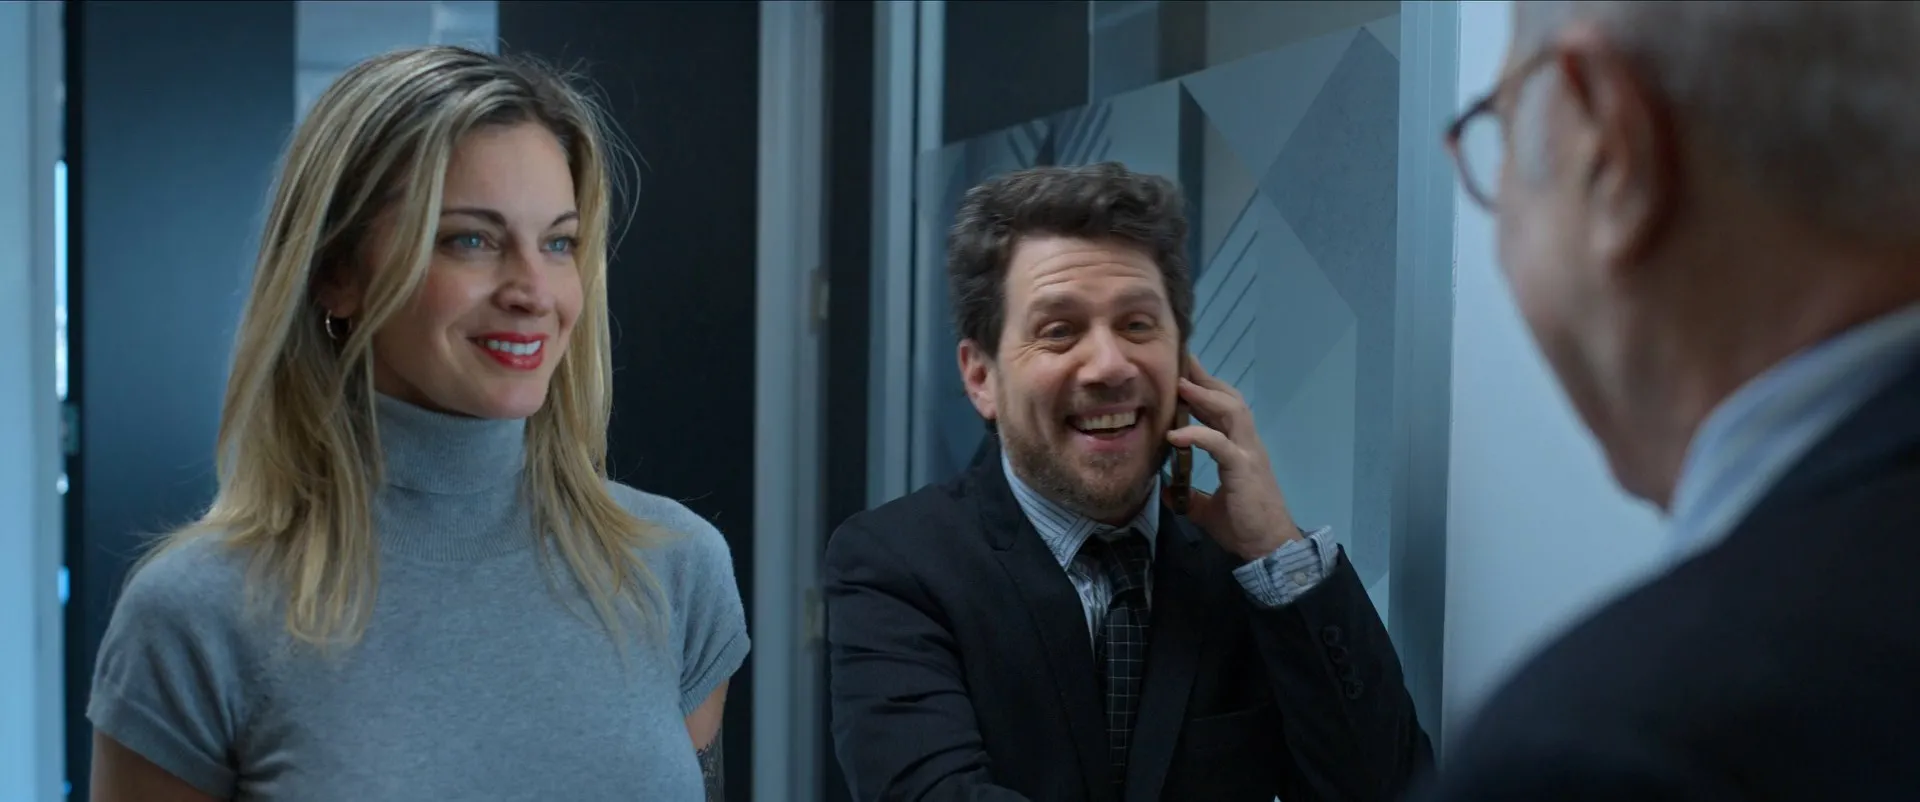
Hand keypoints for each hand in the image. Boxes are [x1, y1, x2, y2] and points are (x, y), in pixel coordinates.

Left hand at [1163, 354, 1300, 560]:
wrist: (1268, 548)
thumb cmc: (1243, 527)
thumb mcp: (1207, 509)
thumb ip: (1189, 496)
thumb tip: (1166, 490)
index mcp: (1240, 450)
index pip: (1224, 409)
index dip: (1205, 389)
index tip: (1183, 372)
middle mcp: (1247, 445)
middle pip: (1230, 400)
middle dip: (1206, 379)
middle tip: (1181, 361)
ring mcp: (1248, 454)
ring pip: (1232, 412)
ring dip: (1205, 396)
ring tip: (1180, 385)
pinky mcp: (1243, 469)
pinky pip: (1220, 444)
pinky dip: (1198, 435)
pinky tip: (1175, 434)